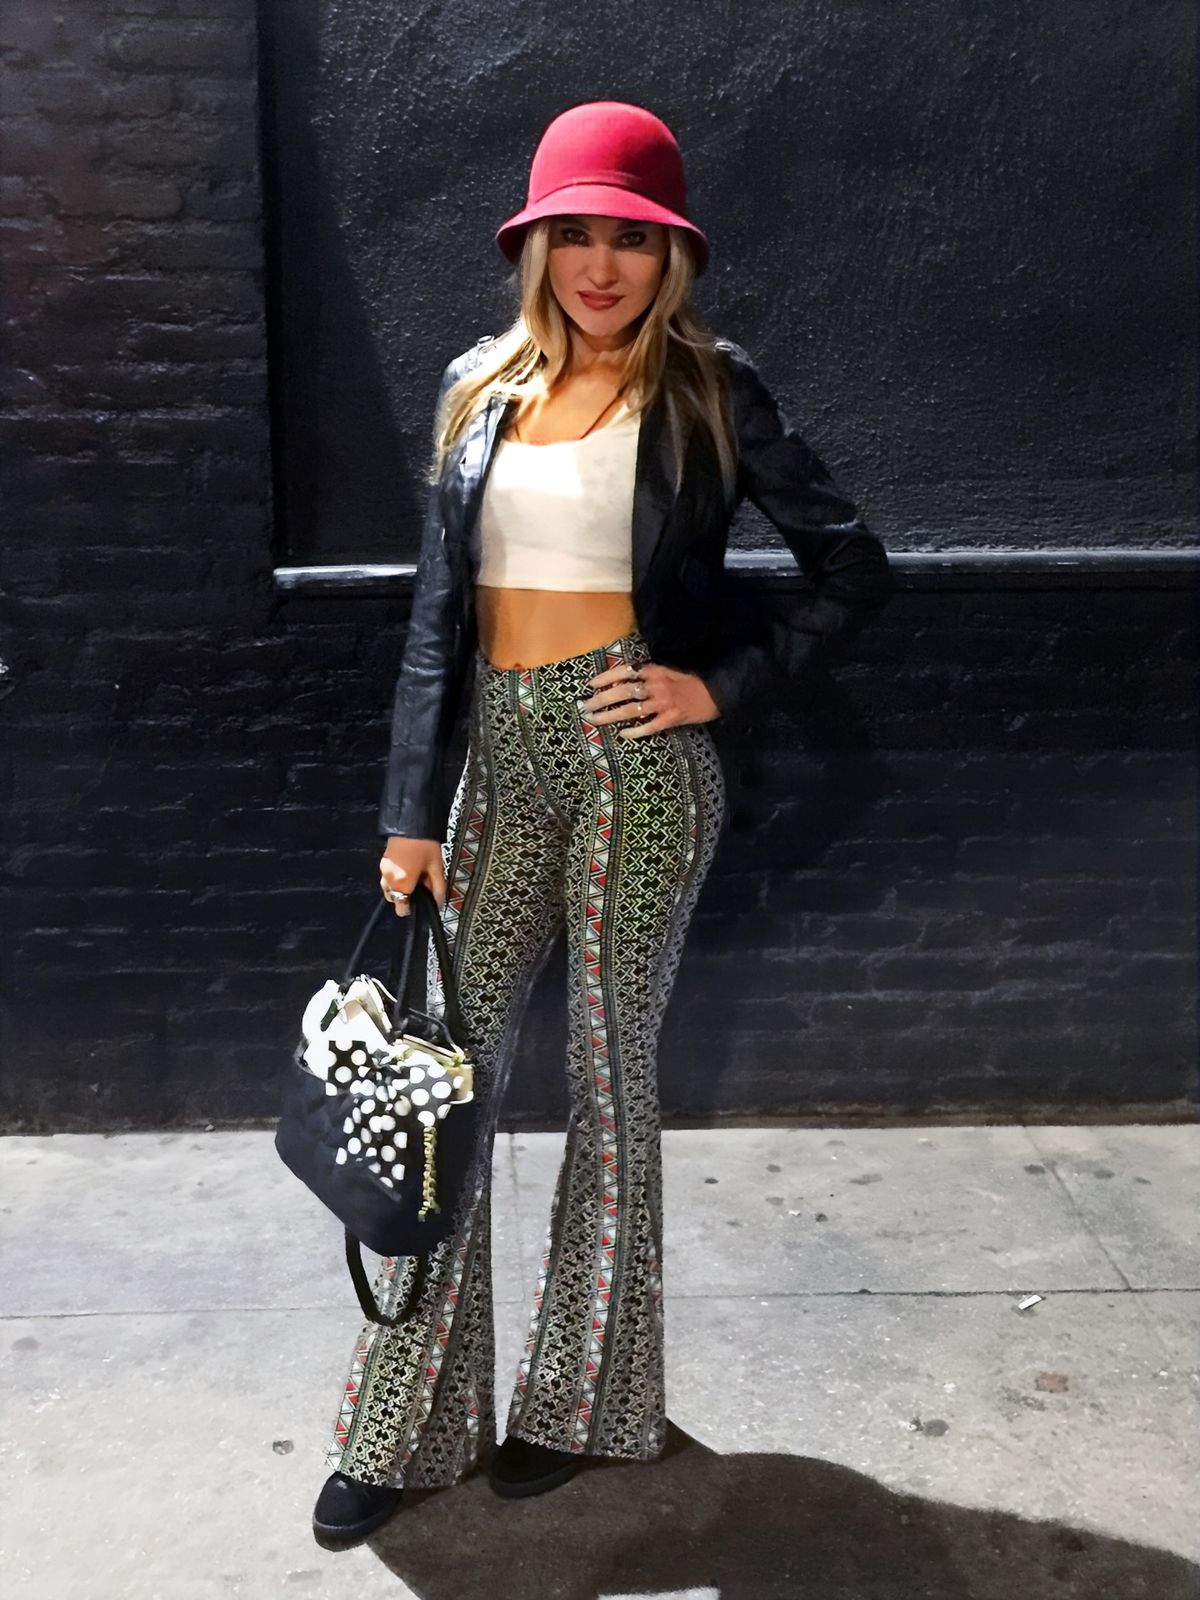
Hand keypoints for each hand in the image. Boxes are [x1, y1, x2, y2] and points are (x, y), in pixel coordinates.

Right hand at [379, 837, 446, 917]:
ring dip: (399, 888)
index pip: (401, 908)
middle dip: (405, 897)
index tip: (420, 904)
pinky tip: (408, 869)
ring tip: (413, 877)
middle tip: (419, 888)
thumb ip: (438, 887)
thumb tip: (439, 902)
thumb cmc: (424, 844)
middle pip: (394, 900)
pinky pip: (387, 878)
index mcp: (402, 883)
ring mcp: (383, 870)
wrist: (411, 823)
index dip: (412, 909)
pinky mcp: (383, 862)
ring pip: (389, 889)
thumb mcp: (436, 867)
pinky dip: (395, 879)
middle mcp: (389, 880)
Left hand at [579, 659, 719, 737]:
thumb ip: (645, 676)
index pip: (624, 672)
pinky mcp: (671, 719)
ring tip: (595, 720)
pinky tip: (623, 734)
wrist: (715, 694)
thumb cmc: (687, 684)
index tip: (590, 685)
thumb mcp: (665, 673)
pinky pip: (649, 726)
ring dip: (610, 715)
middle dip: (602, 699)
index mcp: (654, 671)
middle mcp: (656, 686)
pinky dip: (635, 730)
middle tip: (586, 707)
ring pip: (631, 709)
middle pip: (623, 691)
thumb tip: (619, 681)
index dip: (605, 678)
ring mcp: (664, 703)